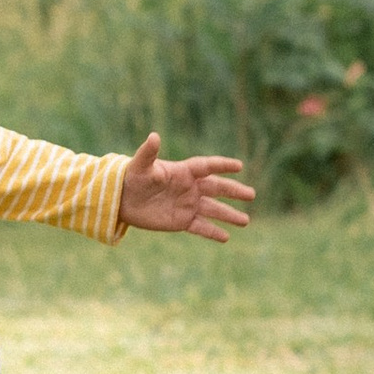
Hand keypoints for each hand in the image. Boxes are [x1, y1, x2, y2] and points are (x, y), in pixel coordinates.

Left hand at [119, 137, 256, 240]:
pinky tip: (226, 237)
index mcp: (182, 172)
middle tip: (251, 195)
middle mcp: (189, 188)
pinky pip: (201, 227)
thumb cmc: (131, 178)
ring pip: (213, 210)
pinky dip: (213, 232)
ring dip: (229, 215)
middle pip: (216, 188)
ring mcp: (187, 205)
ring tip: (246, 221)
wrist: (122, 199)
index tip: (238, 166)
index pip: (206, 167)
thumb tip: (154, 136)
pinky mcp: (181, 221)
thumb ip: (149, 153)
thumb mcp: (140, 166)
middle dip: (234, 191)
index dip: (222, 165)